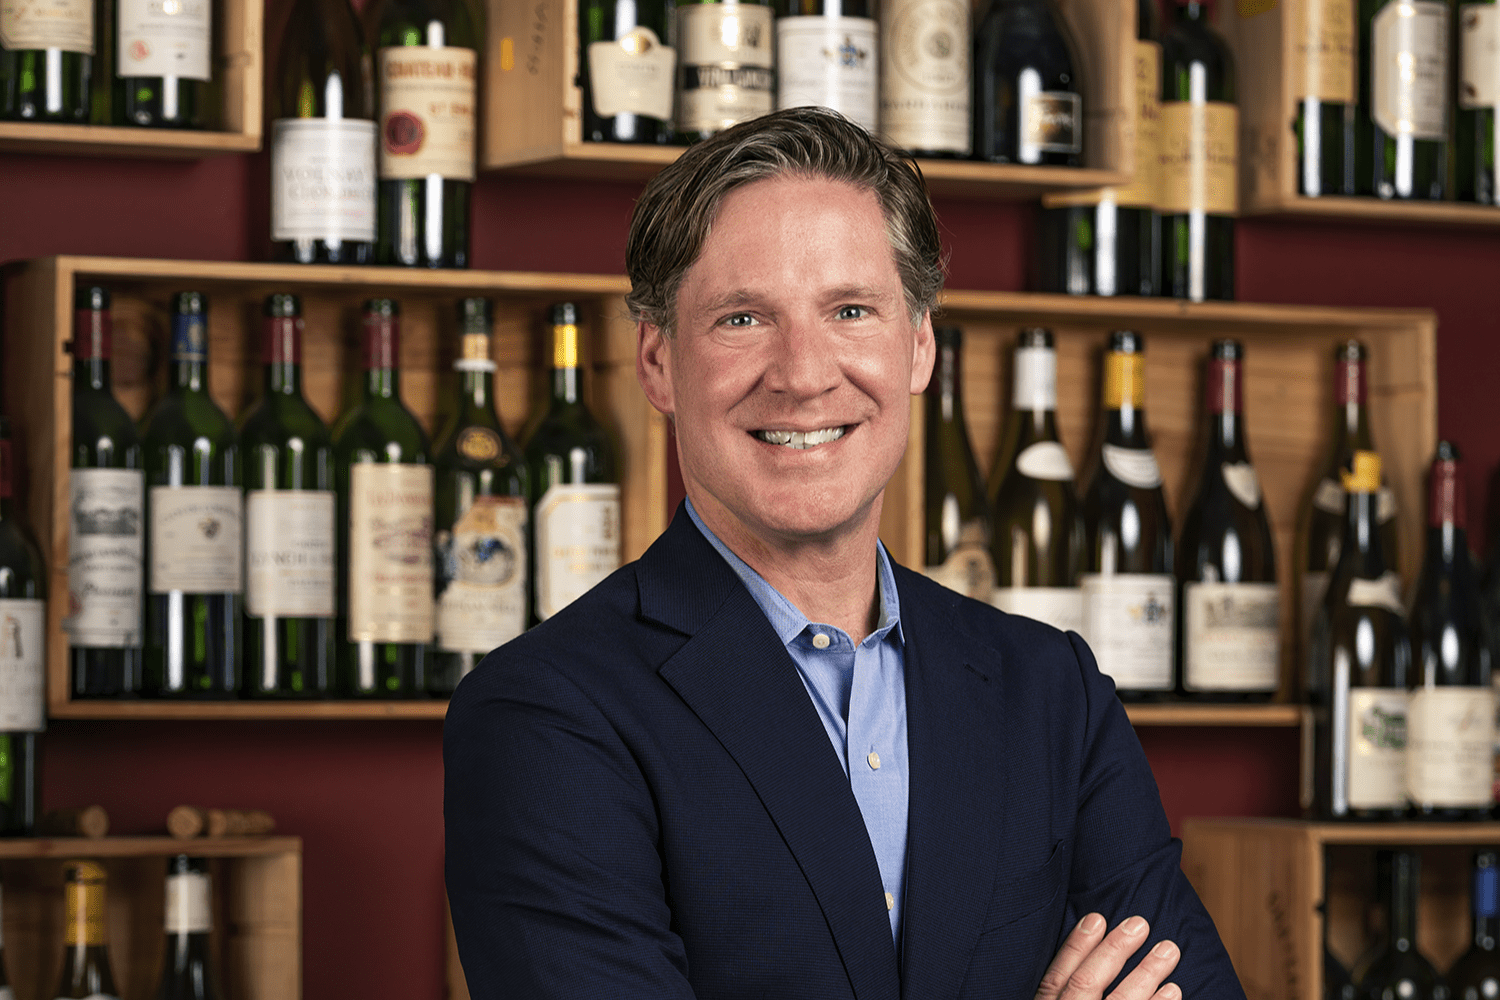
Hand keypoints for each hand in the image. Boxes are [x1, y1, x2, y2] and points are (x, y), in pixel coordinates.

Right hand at [1035, 913, 1181, 999]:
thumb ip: (1061, 990)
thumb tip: (1085, 940)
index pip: (1057, 976)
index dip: (1077, 946)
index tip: (1097, 918)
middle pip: (1086, 983)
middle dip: (1114, 951)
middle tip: (1140, 925)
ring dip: (1146, 974)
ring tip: (1168, 951)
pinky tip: (1173, 990)